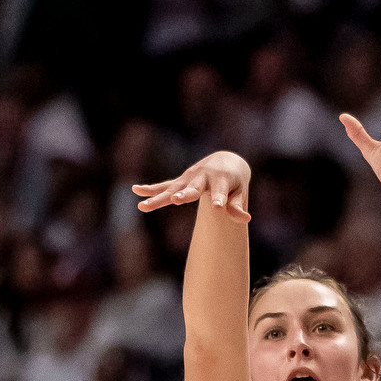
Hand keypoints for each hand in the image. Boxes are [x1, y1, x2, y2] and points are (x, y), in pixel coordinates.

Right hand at [133, 152, 251, 222]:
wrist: (225, 161)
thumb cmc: (234, 181)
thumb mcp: (239, 192)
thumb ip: (237, 205)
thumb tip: (246, 219)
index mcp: (220, 180)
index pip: (220, 192)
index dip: (219, 199)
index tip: (218, 206)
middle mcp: (202, 178)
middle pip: (192, 189)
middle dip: (184, 194)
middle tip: (176, 200)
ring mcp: (188, 180)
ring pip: (171, 189)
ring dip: (157, 197)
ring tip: (142, 206)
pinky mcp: (180, 182)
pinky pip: (163, 186)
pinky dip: (150, 189)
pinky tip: (135, 190)